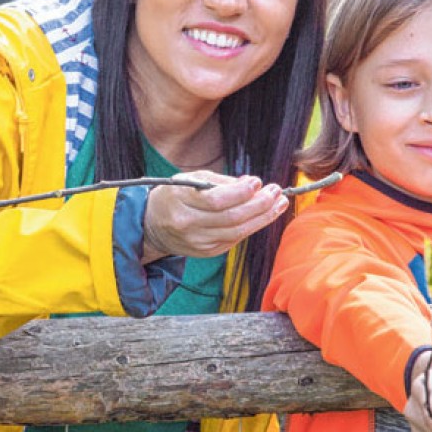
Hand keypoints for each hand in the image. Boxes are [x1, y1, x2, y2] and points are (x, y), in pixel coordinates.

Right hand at [141, 171, 288, 261]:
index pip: (215, 200)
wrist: (153, 225)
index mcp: (180, 201)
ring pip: (237, 232)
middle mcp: (187, 224)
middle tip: (276, 192)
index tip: (257, 182)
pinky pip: (234, 240)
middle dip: (259, 205)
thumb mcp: (190, 179)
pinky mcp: (205, 252)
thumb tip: (251, 185)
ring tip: (279, 203)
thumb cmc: (175, 195)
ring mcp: (197, 241)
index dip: (240, 192)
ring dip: (262, 218)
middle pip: (231, 218)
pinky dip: (251, 227)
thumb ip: (220, 181)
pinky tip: (264, 216)